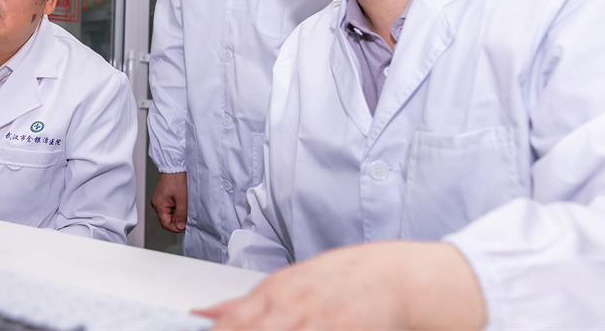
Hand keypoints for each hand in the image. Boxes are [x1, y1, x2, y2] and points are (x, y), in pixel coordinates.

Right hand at [151, 171, 186, 232]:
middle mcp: (157, 203)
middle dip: (178, 218)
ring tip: (185, 204)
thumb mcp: (182, 198)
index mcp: (159, 205)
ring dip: (178, 212)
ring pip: (169, 212)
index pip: (166, 224)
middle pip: (167, 219)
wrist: (175, 165)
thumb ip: (181, 214)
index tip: (185, 226)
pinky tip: (182, 200)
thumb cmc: (177, 178)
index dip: (176, 227)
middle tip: (188, 214)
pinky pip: (169, 206)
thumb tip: (180, 226)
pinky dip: (177, 206)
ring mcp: (159, 199)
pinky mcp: (163, 195)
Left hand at [198, 241, 485, 329]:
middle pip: (249, 328)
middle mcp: (293, 305)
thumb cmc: (345, 279)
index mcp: (277, 290)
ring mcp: (318, 321)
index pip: (233, 318)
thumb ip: (248, 303)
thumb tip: (205, 313)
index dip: (217, 329)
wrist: (399, 278)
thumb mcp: (292, 282)